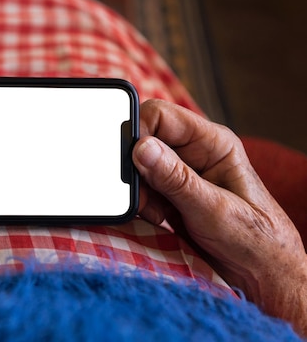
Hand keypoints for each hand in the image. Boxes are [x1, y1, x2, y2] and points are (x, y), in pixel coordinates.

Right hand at [133, 99, 306, 333]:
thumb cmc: (254, 240)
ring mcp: (180, 175)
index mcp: (212, 143)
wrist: (260, 275)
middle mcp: (194, 153)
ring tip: (158, 212)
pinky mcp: (169, 196)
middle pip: (145, 141)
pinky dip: (142, 205)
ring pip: (139, 167)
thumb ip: (176, 179)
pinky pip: (141, 190)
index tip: (131, 159)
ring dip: (140, 190)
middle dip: (137, 168)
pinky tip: (158, 219)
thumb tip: (142, 147)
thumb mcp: (213, 209)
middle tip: (145, 194)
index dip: (140, 132)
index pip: (162, 116)